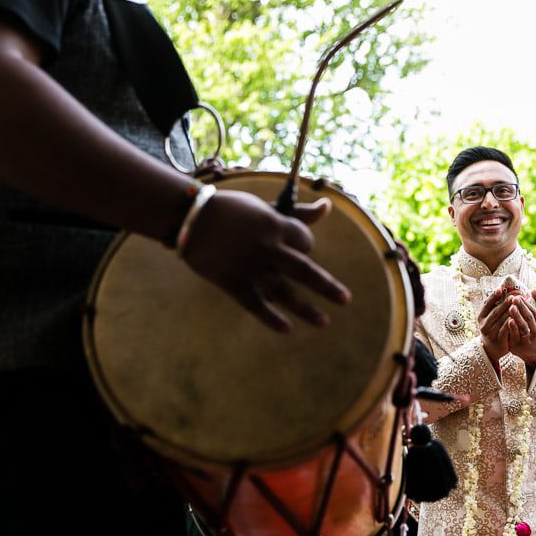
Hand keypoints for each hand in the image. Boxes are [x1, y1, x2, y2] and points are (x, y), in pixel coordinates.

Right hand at [181, 191, 350, 332]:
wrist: (189, 216)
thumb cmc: (232, 210)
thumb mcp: (266, 208)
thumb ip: (298, 212)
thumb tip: (328, 206)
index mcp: (274, 225)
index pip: (304, 241)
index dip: (306, 245)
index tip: (300, 249)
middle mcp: (265, 247)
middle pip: (302, 270)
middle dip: (326, 286)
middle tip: (345, 299)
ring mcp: (248, 266)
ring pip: (282, 291)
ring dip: (304, 308)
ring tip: (323, 322)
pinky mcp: (230, 281)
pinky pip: (253, 303)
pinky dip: (270, 317)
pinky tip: (287, 329)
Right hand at [477, 288, 514, 364]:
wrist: (491, 349)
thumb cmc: (493, 329)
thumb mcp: (489, 319)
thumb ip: (494, 307)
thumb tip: (501, 289)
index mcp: (481, 317)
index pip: (486, 305)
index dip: (493, 296)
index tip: (501, 289)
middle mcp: (484, 325)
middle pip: (495, 312)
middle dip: (505, 303)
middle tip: (513, 296)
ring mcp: (491, 333)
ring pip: (501, 321)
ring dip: (510, 313)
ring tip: (518, 305)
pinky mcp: (498, 340)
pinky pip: (506, 331)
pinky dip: (512, 324)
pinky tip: (517, 318)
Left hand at [505, 290, 535, 366]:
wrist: (533, 350)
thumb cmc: (535, 329)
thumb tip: (534, 289)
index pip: (533, 311)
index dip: (526, 303)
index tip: (517, 295)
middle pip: (529, 317)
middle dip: (521, 307)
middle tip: (514, 298)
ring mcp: (529, 338)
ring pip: (523, 326)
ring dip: (517, 316)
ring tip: (511, 308)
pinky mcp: (520, 344)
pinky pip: (516, 335)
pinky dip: (513, 328)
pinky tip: (508, 321)